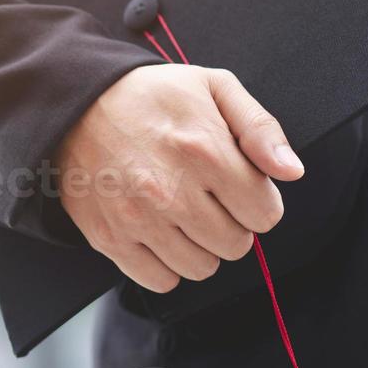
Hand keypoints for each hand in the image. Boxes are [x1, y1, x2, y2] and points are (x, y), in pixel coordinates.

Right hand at [55, 64, 304, 292]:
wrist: (76, 102)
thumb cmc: (150, 95)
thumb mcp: (213, 87)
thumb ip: (261, 128)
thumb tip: (291, 171)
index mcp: (205, 150)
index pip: (265, 214)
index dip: (257, 200)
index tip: (236, 184)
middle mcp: (172, 191)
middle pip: (236, 245)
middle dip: (230, 223)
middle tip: (207, 195)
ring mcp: (138, 219)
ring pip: (202, 268)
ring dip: (199, 246)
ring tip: (181, 211)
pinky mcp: (110, 238)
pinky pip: (161, 281)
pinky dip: (165, 263)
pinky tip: (158, 231)